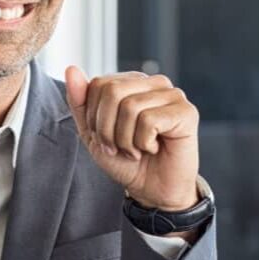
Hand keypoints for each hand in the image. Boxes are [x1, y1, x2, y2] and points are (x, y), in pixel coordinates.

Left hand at [64, 67, 200, 211]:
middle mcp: (154, 83)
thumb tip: (71, 69)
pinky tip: (154, 148)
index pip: (99, 84)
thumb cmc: (126, 161)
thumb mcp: (92, 133)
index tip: (106, 139)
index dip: (95, 118)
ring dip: (126, 140)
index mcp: (132, 82)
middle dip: (107, 129)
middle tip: (119, 148)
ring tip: (137, 150)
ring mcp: (173, 95)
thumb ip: (80, 102)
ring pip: (130, 107)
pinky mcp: (186, 112)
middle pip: (113, 91)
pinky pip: (150, 120)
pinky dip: (144, 143)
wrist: (152, 190)